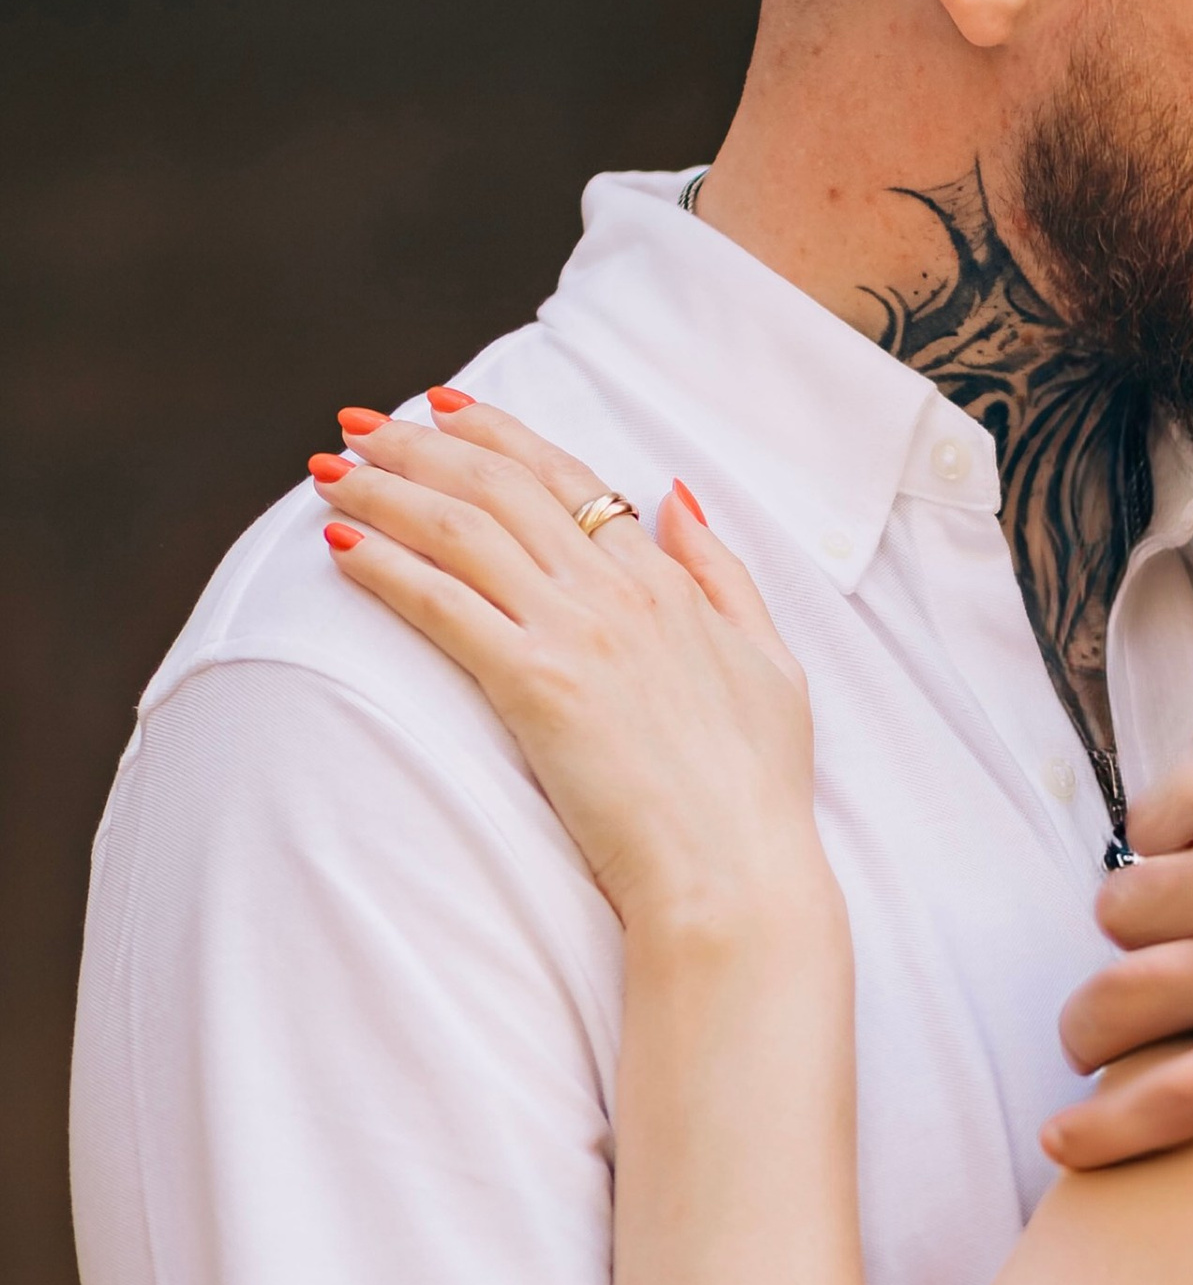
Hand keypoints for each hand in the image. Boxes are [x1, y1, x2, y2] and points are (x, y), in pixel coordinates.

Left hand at [314, 397, 824, 934]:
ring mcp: (576, 634)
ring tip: (329, 472)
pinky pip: (442, 604)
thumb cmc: (758, 791)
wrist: (734, 874)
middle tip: (357, 424)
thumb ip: (723, 574)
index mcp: (668, 583)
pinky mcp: (535, 686)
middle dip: (419, 444)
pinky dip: (385, 566)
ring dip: (386, 490)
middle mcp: (618, 591)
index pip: (569, 478)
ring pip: (461, 529)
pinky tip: (339, 545)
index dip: (497, 434)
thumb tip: (677, 498)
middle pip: (502, 485)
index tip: (440, 410)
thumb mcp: (771, 662)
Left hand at [1049, 632, 1192, 1165]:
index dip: (1174, 858)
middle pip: (1124, 912)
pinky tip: (1068, 1147)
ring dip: (1097, 1029)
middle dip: (1139, 939)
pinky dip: (1105, 1128)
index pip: (1156, 822)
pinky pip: (1168, 1103)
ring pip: (1115, 1005)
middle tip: (1166, 972)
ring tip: (1102, 1052)